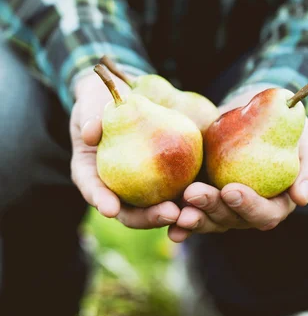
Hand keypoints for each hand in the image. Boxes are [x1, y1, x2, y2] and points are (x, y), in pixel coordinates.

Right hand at [70, 72, 179, 228]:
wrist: (122, 97)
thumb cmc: (100, 102)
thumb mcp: (91, 105)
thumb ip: (91, 116)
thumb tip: (91, 132)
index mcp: (91, 175)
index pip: (94, 191)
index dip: (102, 201)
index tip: (111, 209)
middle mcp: (116, 189)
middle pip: (130, 212)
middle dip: (148, 218)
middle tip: (169, 213)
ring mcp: (142, 187)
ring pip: (157, 209)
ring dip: (174, 215)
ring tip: (190, 213)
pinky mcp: (166, 179)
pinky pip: (178, 192)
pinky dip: (191, 199)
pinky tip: (208, 197)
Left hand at [168, 87, 307, 242]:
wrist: (254, 110)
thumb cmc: (286, 125)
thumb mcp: (305, 139)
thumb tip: (301, 199)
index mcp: (276, 203)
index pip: (265, 214)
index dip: (249, 206)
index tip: (231, 190)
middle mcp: (248, 210)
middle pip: (231, 219)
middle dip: (212, 209)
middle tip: (194, 194)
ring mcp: (223, 204)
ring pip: (207, 219)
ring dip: (192, 217)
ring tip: (176, 211)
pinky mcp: (202, 192)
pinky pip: (189, 208)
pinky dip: (176, 215)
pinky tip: (165, 216)